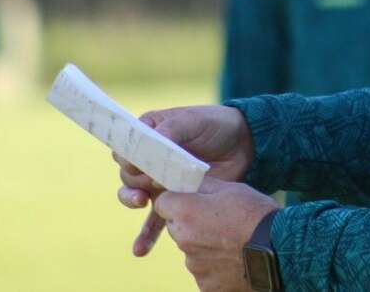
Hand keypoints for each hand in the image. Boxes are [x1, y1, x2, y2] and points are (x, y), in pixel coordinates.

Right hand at [116, 105, 255, 254]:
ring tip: (142, 202)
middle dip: (136, 177)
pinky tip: (140, 250)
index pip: (126, 146)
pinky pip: (155, 220)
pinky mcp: (174, 199)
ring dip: (132, 200)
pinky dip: (146, 235)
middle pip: (128, 172)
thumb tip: (150, 144)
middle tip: (154, 179)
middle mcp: (149, 158)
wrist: (243, 145)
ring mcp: (159, 180)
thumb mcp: (195, 120)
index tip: (139, 162)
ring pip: (134, 194)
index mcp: (149, 132)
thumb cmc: (216, 125)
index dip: (129, 156)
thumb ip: (172, 130)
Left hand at [156, 177, 278, 291]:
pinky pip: (205, 272)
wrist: (279, 249)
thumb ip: (204, 186)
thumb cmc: (256, 214)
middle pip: (177, 228)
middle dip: (190, 223)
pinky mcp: (206, 286)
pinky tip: (236, 259)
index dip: (176, 200)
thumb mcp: (232, 188)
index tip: (190, 201)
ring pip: (191, 251)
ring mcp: (194, 266)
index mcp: (186, 213)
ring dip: (204, 246)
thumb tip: (189, 183)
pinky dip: (216, 267)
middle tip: (218, 221)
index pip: (163, 203)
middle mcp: (184, 241)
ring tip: (233, 242)